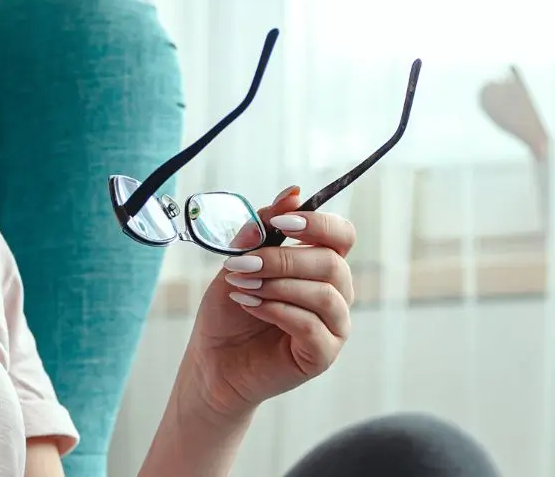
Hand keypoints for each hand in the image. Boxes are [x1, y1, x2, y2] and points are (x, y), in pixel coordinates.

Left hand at [182, 186, 356, 419]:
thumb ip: (264, 228)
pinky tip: (252, 307)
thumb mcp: (241, 258)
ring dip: (278, 285)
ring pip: (324, 294)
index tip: (279, 224)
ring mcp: (334, 325)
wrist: (212, 360)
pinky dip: (279, 311)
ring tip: (243, 287)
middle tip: (242, 264)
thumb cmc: (230, 309)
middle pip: (331, 263)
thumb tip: (292, 195)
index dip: (317, 224)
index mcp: (321, 265)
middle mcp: (336, 293)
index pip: (342, 235)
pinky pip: (313, 326)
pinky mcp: (324, 354)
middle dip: (282, 259)